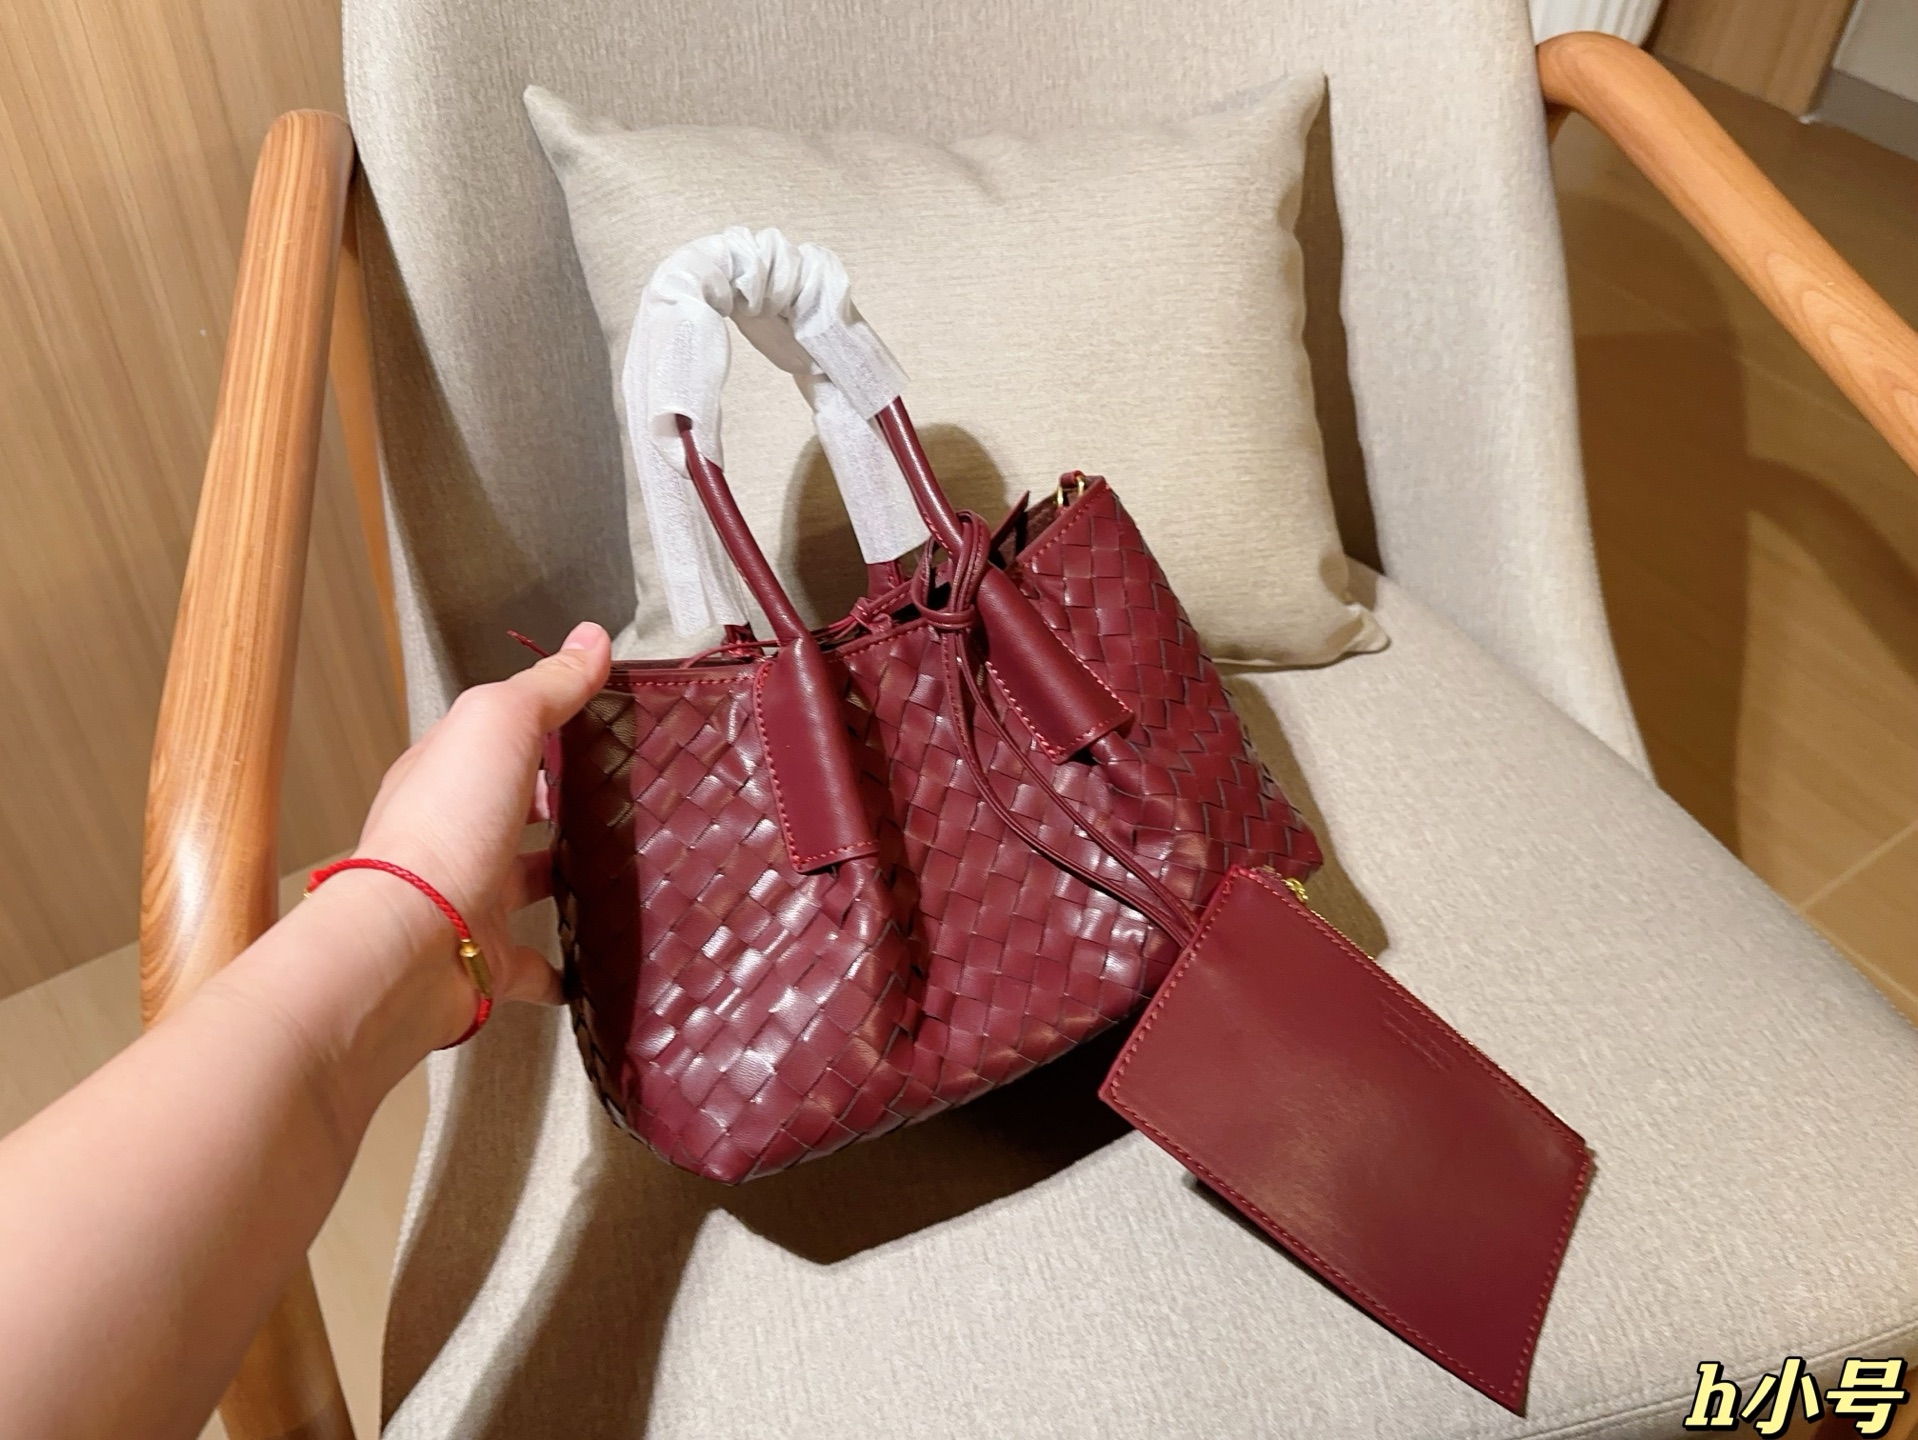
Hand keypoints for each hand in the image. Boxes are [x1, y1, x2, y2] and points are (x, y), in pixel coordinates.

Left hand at [349, 621, 611, 1009]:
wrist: (412, 943)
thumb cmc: (446, 825)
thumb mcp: (499, 724)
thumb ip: (548, 686)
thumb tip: (590, 638)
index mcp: (444, 773)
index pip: (496, 739)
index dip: (543, 726)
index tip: (599, 722)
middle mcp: (453, 836)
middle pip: (509, 810)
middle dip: (556, 802)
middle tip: (621, 794)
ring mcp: (472, 899)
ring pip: (526, 882)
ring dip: (564, 877)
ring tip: (622, 868)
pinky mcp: (490, 960)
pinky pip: (535, 966)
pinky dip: (564, 967)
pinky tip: (597, 965)